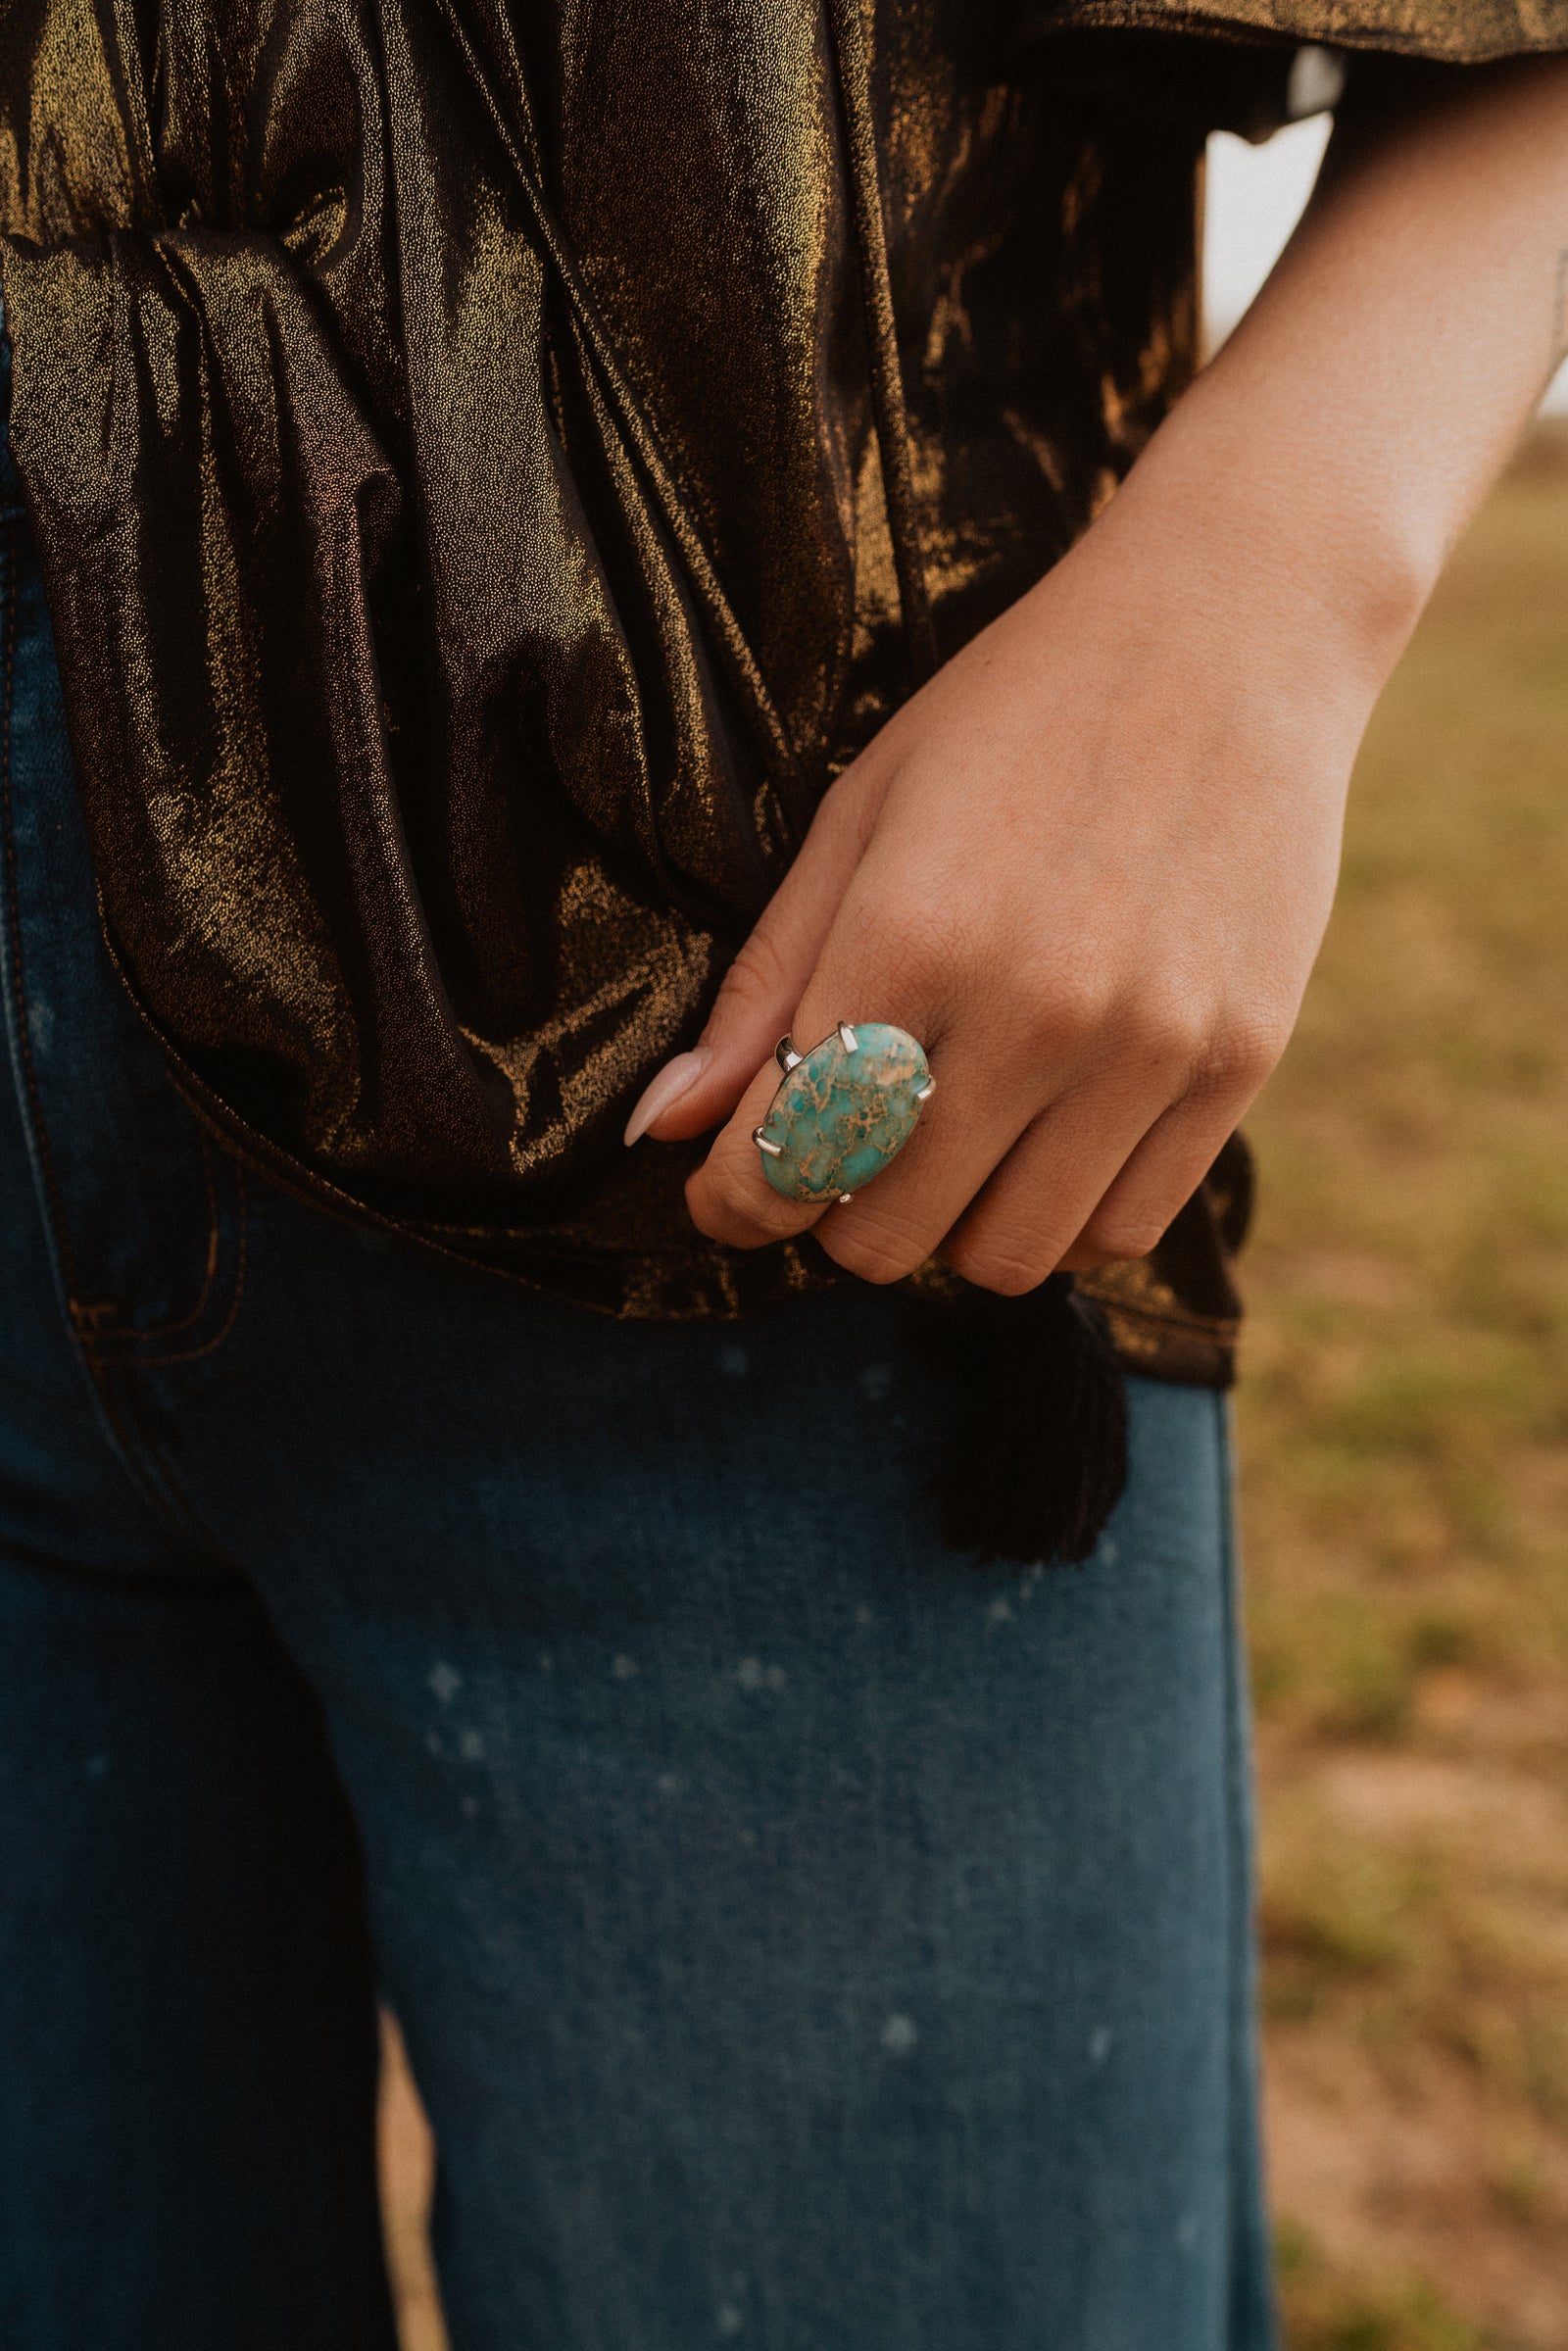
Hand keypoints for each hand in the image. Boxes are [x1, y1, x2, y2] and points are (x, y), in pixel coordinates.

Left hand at [625, 448, 1377, 1293]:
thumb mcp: (860, 820)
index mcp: (911, 936)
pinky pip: (1121, 1229)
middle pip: (885, 1233)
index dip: (739, 1198)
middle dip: (837, 1214)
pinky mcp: (1237, 1065)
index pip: (789, 1158)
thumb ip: (763, 988)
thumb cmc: (1015, 716)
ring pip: (1005, 1258)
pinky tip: (1041, 1141)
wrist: (1230, 629)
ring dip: (951, 1228)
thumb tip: (662, 1129)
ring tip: (948, 1145)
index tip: (734, 1185)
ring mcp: (1148, 1047)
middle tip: (846, 1150)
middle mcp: (1033, 1009)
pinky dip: (1061, 1215)